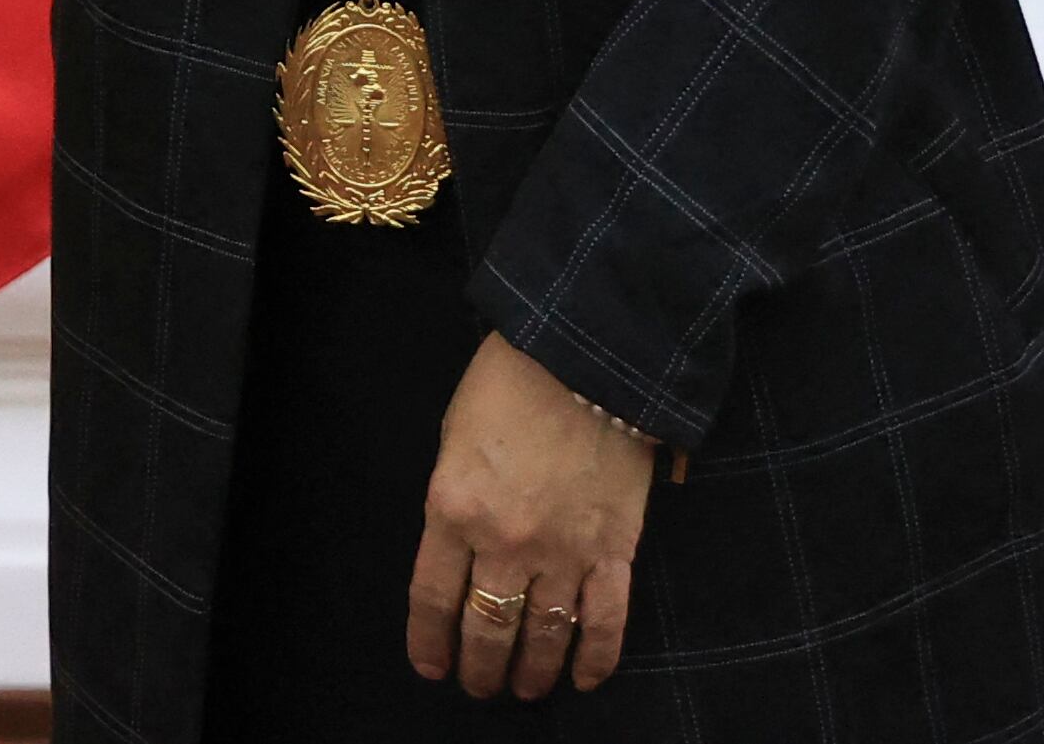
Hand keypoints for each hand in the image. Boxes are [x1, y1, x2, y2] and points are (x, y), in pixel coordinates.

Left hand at [410, 334, 653, 699]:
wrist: (587, 355)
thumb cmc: (508, 384)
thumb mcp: (453, 439)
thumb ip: (454, 502)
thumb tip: (462, 552)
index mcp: (452, 509)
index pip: (432, 599)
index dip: (429, 643)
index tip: (432, 667)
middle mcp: (504, 541)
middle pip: (486, 628)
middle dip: (479, 667)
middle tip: (479, 685)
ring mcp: (563, 550)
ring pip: (542, 636)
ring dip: (530, 672)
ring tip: (524, 689)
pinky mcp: (614, 550)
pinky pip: (605, 622)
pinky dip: (596, 659)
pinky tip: (584, 679)